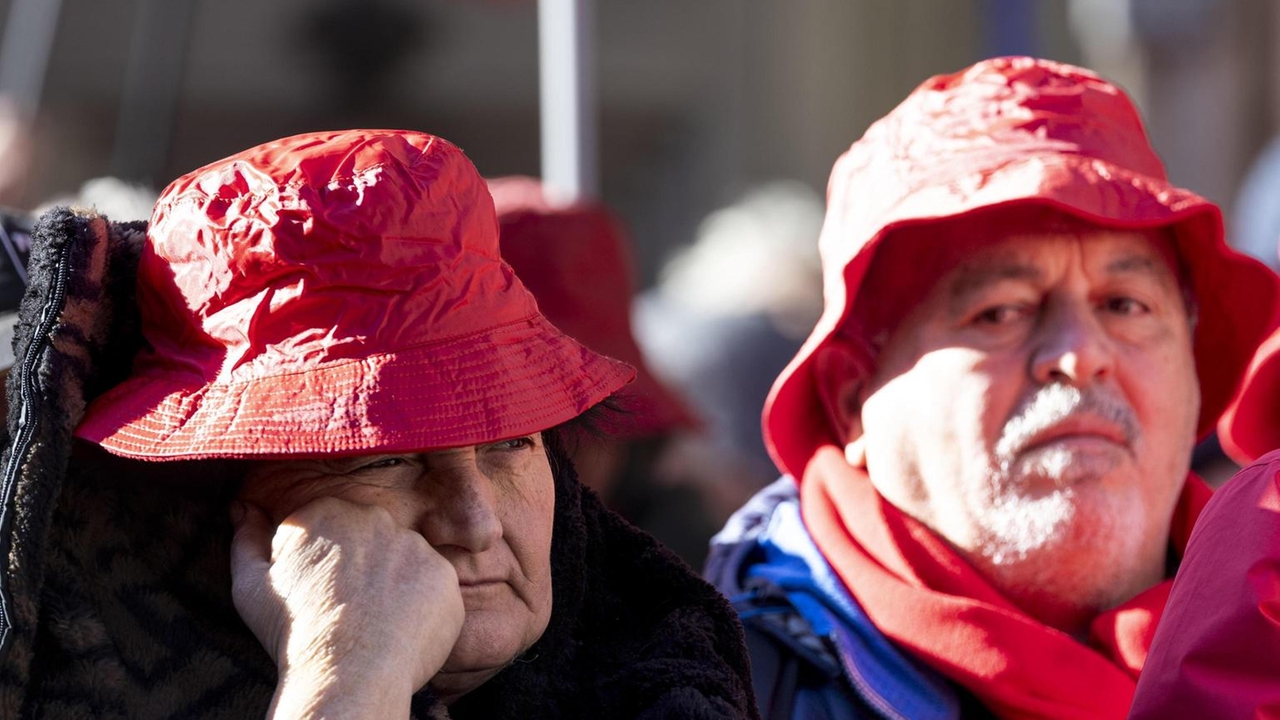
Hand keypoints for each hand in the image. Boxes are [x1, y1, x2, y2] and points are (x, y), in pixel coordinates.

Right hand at [230, 497, 464, 718]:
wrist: (346, 673)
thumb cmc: (293, 632)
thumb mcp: (251, 585)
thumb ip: (245, 538)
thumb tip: (242, 507)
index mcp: (326, 511)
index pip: (330, 527)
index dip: (323, 563)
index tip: (318, 591)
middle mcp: (375, 517)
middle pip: (369, 538)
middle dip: (361, 566)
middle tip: (347, 607)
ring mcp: (415, 544)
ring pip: (403, 560)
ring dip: (393, 583)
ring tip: (374, 621)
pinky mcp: (443, 573)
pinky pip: (432, 585)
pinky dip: (421, 605)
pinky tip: (400, 629)